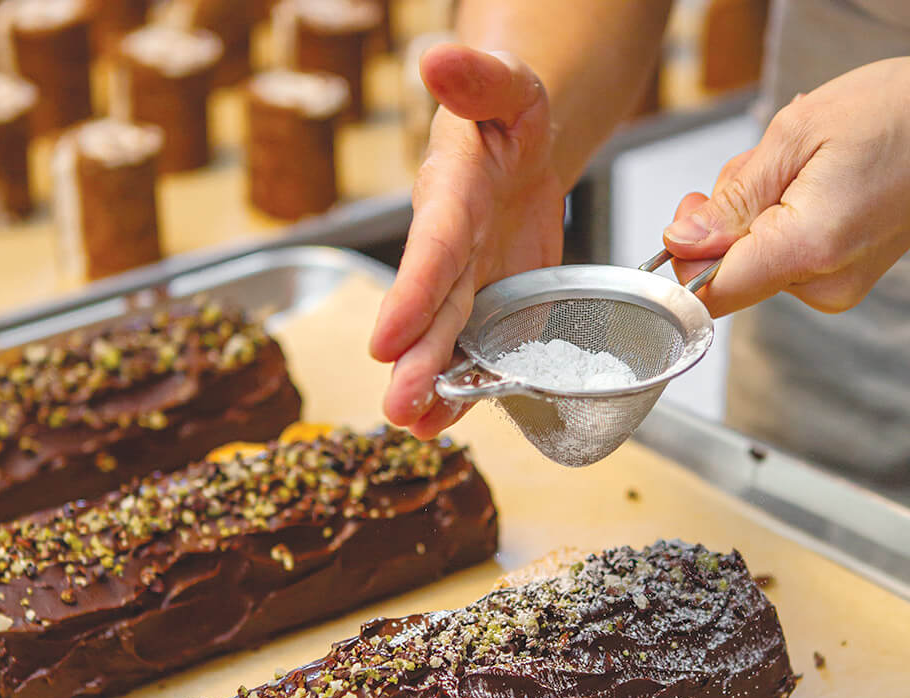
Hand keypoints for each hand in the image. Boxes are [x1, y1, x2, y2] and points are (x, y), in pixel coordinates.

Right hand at [369, 45, 565, 437]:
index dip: (411, 295)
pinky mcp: (494, 306)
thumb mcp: (509, 85)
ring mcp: (470, 284)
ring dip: (436, 387)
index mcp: (450, 197)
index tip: (386, 341)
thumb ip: (479, 77)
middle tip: (399, 409)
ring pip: (450, 340)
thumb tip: (436, 58)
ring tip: (418, 428)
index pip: (432, 249)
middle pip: (433, 311)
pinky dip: (469, 385)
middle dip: (417, 361)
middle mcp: (450, 250)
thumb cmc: (511, 114)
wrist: (524, 146)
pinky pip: (480, 348)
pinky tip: (450, 421)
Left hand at [661, 55, 909, 316]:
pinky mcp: (840, 284)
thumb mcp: (796, 133)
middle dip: (722, 224)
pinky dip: (778, 227)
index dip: (682, 261)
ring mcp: (835, 291)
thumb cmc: (898, 113)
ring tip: (801, 171)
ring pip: (753, 266)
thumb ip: (732, 199)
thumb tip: (680, 241)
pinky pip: (781, 263)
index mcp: (808, 248)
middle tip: (757, 169)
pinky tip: (812, 190)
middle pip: (729, 277)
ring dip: (753, 218)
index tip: (687, 219)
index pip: (712, 292)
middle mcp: (823, 285)